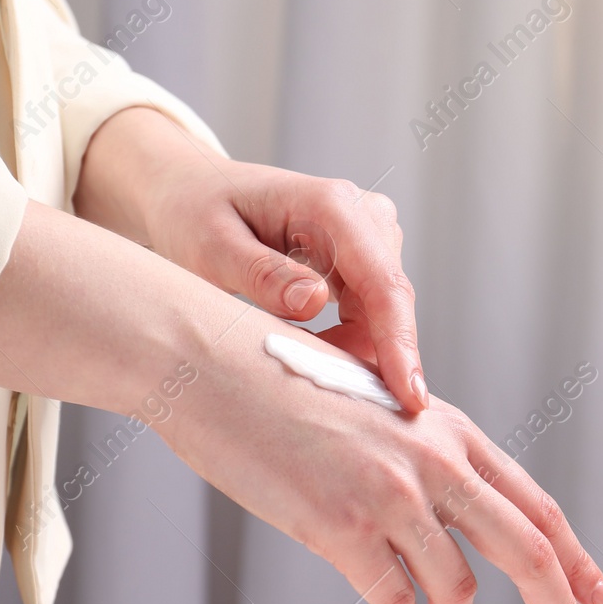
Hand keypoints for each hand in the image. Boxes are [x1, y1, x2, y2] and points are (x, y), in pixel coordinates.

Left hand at [74, 107, 428, 411]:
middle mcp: (363, 216)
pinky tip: (308, 354)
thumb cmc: (195, 212)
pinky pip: (370, 316)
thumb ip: (261, 274)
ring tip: (299, 371)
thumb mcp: (211, 245)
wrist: (193, 192)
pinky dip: (345, 346)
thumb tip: (314, 302)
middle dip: (375, 361)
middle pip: (390, 304)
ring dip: (352, 354)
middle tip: (338, 411)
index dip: (399, 344)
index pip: (381, 283)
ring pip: (383, 316)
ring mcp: (369, 238)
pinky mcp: (363, 261)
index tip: (409, 397)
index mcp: (331, 205)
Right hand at [161, 305, 602, 603]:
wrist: (211, 362)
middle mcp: (433, 459)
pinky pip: (390, 600)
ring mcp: (391, 493)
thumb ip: (417, 460)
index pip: (534, 504)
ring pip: (457, 589)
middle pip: (527, 550)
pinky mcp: (341, 525)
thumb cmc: (280, 383)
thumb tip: (437, 529)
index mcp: (446, 429)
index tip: (599, 595)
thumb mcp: (375, 410)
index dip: (576, 557)